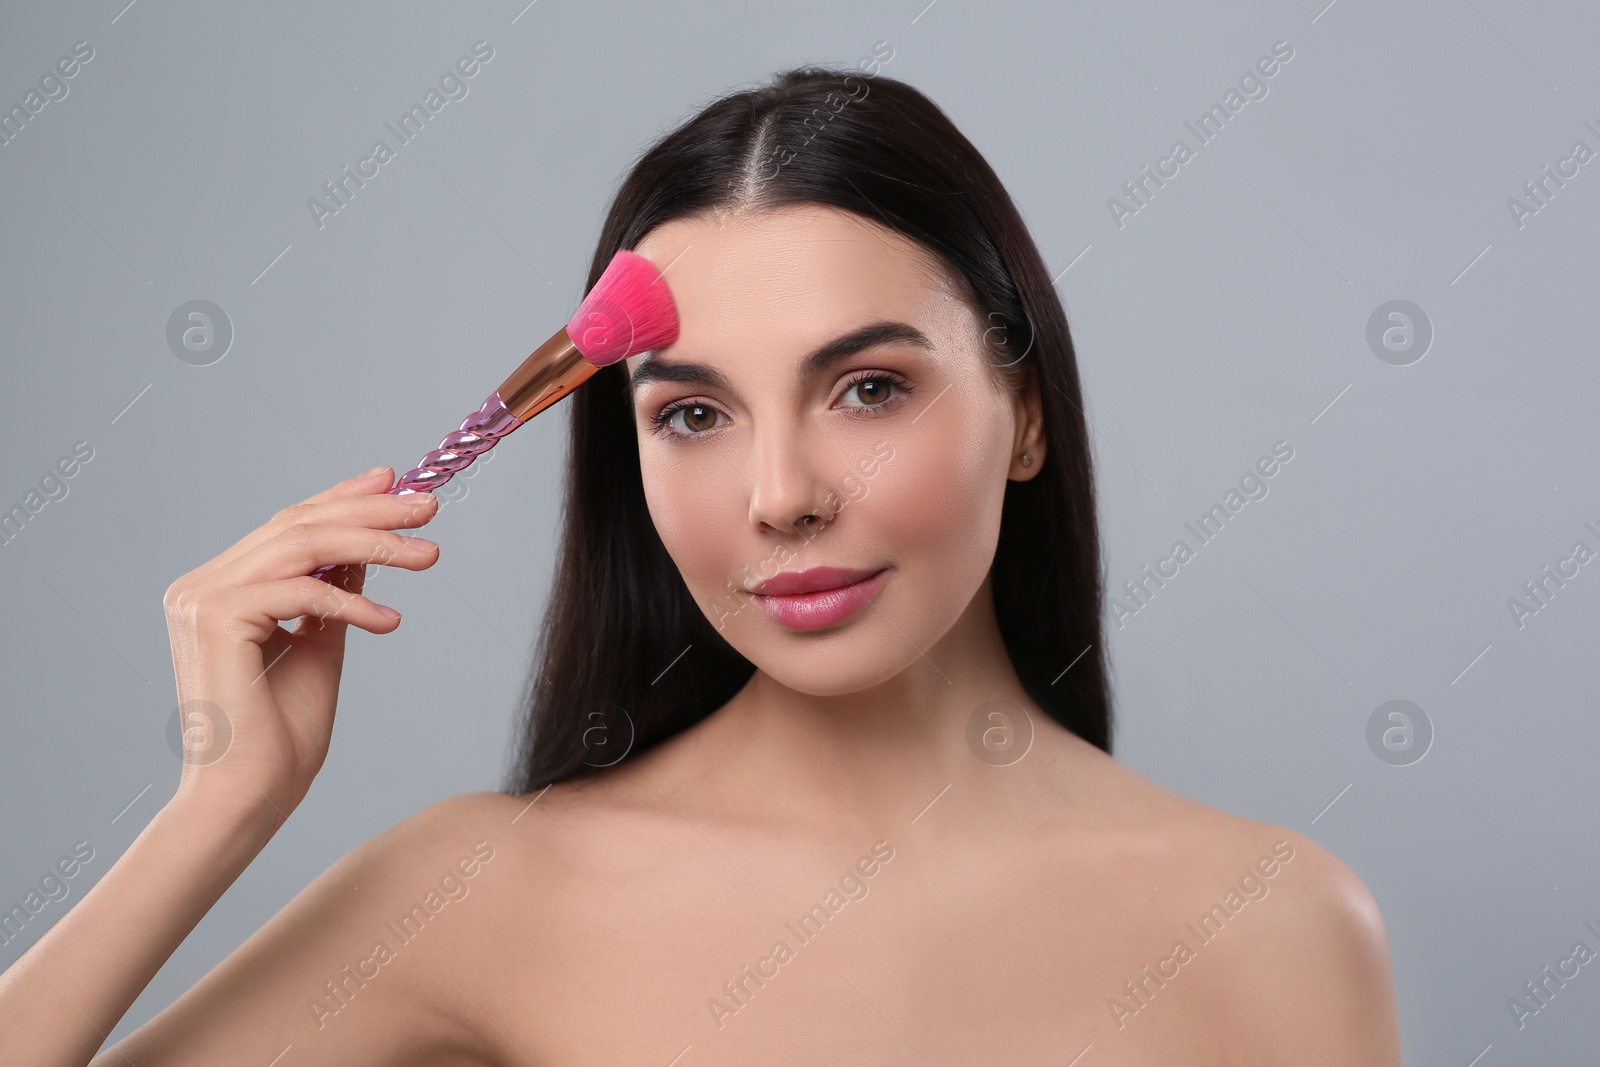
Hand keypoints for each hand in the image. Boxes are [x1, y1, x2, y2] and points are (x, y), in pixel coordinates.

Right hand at [159, 466, 439, 821]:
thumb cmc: (282, 735)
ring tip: (429, 555)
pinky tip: (391, 622)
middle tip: (429, 506)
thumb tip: (365, 551)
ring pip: (302, 546)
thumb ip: (334, 595)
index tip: (396, 480)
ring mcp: (201, 599)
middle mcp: (201, 585)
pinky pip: (302, 592)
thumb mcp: (320, 648)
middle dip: (370, 510)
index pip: (288, 525)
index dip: (343, 496)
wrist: (250, 796)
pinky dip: (353, 603)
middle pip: (297, 525)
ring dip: (375, 544)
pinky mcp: (215, 619)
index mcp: (220, 588)